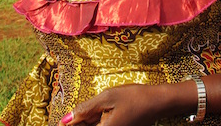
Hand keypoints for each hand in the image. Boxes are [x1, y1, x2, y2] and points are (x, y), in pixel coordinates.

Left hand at [59, 83, 174, 125]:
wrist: (158, 102)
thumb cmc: (135, 97)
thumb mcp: (108, 97)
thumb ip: (85, 109)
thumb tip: (65, 120)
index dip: (71, 125)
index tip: (62, 121)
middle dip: (81, 122)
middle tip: (84, 112)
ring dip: (90, 121)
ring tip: (101, 108)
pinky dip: (98, 121)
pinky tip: (102, 112)